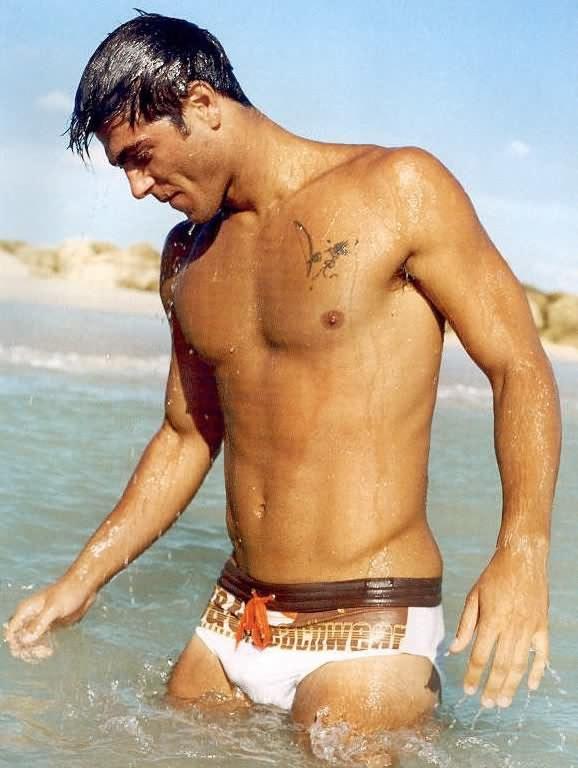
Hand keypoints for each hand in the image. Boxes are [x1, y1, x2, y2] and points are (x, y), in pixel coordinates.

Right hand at [4, 577, 95, 659]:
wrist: (85, 586)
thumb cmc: (68, 592)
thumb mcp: (54, 608)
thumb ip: (39, 623)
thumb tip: (25, 639)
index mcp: (26, 610)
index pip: (11, 631)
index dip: (15, 642)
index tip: (28, 647)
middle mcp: (30, 617)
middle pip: (18, 639)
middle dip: (26, 649)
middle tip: (41, 650)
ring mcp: (40, 622)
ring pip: (29, 642)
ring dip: (34, 650)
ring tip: (47, 650)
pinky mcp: (50, 626)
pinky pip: (41, 642)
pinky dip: (42, 648)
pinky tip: (50, 650)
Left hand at [449, 545, 548, 707]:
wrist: (523, 559)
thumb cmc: (494, 576)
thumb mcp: (474, 595)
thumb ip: (466, 624)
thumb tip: (455, 650)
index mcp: (492, 620)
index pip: (480, 656)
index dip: (473, 675)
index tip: (468, 690)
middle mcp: (511, 627)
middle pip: (500, 666)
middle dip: (492, 687)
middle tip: (486, 704)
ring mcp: (529, 628)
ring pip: (520, 665)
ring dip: (512, 686)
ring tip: (503, 701)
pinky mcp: (542, 626)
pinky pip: (542, 654)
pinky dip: (538, 671)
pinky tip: (531, 686)